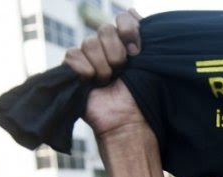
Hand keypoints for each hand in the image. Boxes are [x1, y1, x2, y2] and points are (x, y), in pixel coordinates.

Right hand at [63, 9, 144, 137]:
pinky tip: (91, 82)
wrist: (127, 120)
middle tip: (122, 71)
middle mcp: (109, 47)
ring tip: (107, 81)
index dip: (129, 30)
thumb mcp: (150, 65)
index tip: (136, 51)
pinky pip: (73, 55)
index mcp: (128, 44)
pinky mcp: (73, 68)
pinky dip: (84, 69)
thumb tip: (132, 11)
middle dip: (117, 52)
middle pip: (105, 29)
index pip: (124, 18)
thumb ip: (145, 39)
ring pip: (89, 42)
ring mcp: (90, 57)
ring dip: (102, 65)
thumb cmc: (142, 97)